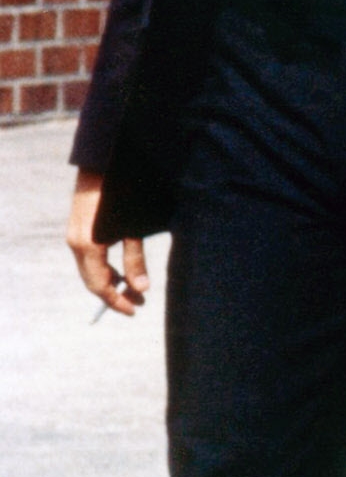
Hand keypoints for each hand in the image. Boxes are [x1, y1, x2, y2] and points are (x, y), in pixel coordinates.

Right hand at [68, 172, 146, 316]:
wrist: (102, 165)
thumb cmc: (123, 196)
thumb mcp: (134, 229)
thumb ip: (135, 260)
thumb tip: (141, 288)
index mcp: (89, 246)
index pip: (100, 286)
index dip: (117, 301)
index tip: (135, 310)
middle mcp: (76, 243)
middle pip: (93, 280)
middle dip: (114, 294)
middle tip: (139, 302)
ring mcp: (74, 236)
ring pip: (89, 269)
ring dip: (109, 281)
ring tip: (132, 289)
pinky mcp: (78, 228)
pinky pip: (87, 257)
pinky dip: (103, 267)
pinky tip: (119, 271)